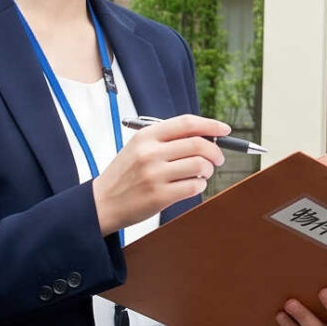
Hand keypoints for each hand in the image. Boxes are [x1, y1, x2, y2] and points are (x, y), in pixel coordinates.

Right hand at [92, 115, 224, 233]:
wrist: (102, 202)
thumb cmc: (126, 173)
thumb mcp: (139, 147)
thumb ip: (168, 139)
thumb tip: (207, 135)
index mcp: (146, 136)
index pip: (187, 123)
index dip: (211, 124)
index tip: (224, 129)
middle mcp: (150, 153)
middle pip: (198, 144)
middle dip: (215, 151)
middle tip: (218, 158)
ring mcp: (154, 175)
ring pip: (200, 166)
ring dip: (208, 170)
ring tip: (201, 173)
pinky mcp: (159, 196)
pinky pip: (194, 186)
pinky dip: (200, 185)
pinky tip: (192, 185)